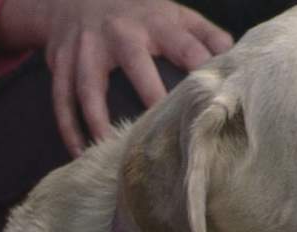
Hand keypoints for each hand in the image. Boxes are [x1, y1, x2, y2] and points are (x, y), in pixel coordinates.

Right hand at [0, 0, 232, 155]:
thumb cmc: (136, 13)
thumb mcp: (172, 13)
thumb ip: (205, 35)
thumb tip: (234, 60)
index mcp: (155, 21)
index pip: (185, 45)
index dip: (201, 68)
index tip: (214, 99)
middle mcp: (120, 32)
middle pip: (136, 65)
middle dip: (150, 94)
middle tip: (163, 130)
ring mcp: (86, 48)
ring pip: (89, 88)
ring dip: (98, 121)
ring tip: (110, 150)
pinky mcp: (61, 63)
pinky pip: (61, 100)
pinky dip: (68, 128)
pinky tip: (79, 152)